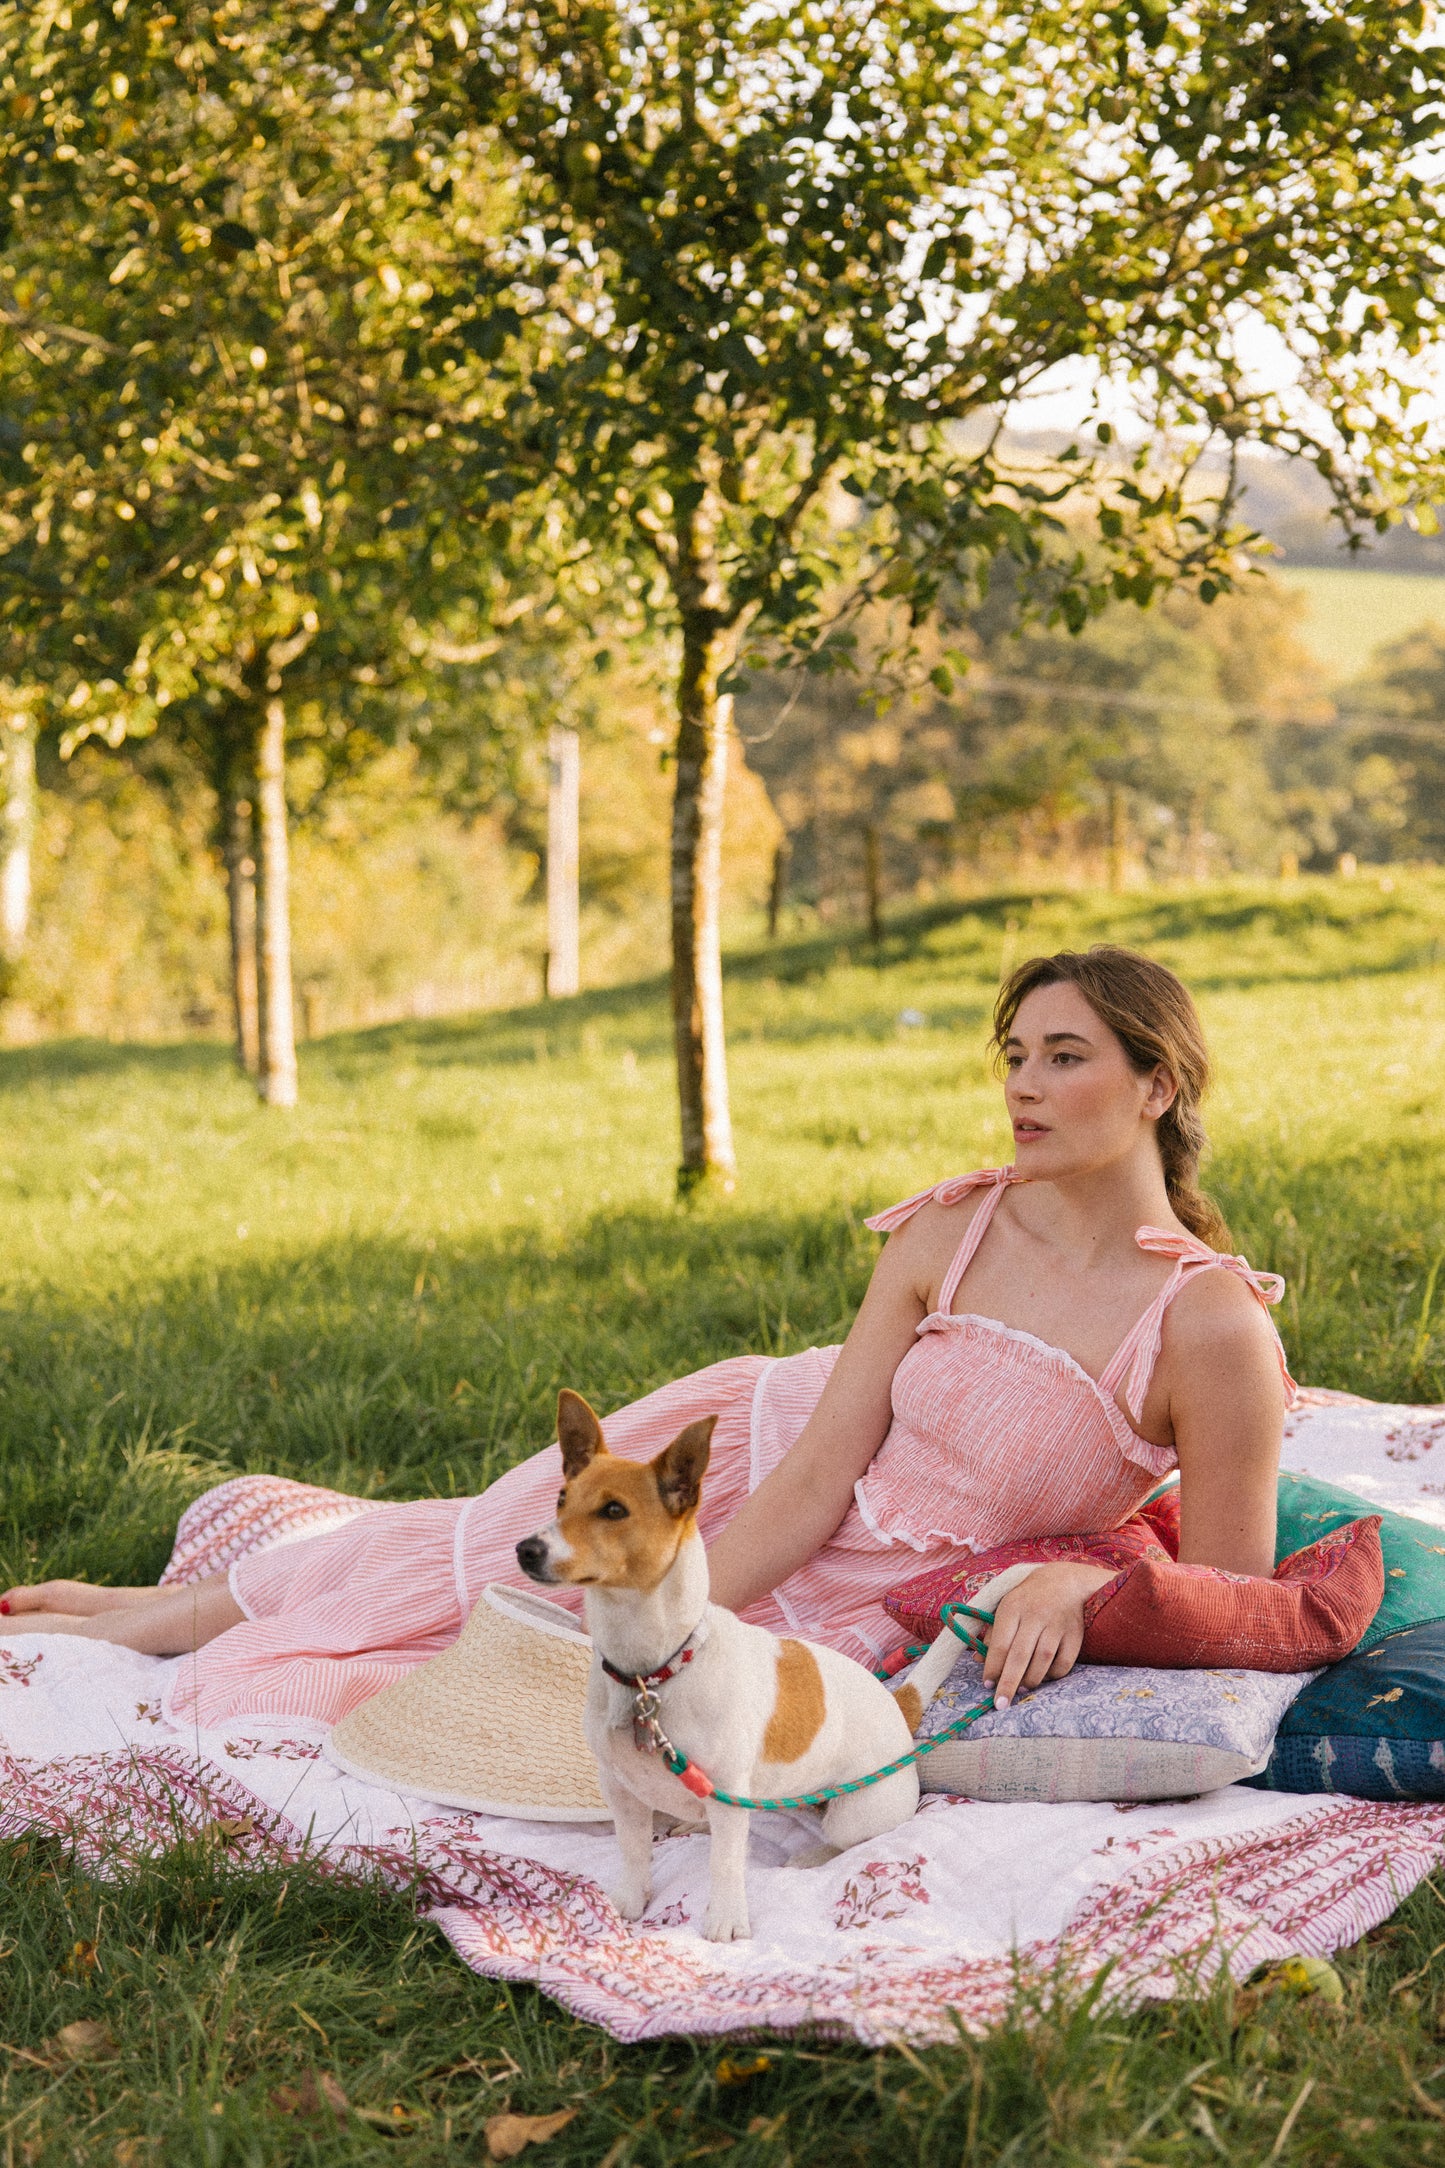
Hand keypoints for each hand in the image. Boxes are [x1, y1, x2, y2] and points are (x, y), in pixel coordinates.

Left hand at [982, 1562, 1120, 1708]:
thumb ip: (992, 1634)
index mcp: (1012, 1608)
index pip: (1000, 1644)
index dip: (992, 1668)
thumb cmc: (1027, 1599)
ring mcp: (1057, 1624)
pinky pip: (1064, 1662)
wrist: (1064, 1582)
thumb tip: (977, 1661)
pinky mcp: (1075, 1634)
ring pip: (1042, 1660)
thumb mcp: (1006, 1608)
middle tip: (1000, 1704)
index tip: (987, 1685)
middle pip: (1020, 1656)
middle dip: (1008, 1683)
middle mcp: (1035, 1615)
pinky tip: (1044, 1677)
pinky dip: (1053, 1675)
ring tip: (1021, 1688)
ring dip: (1030, 1680)